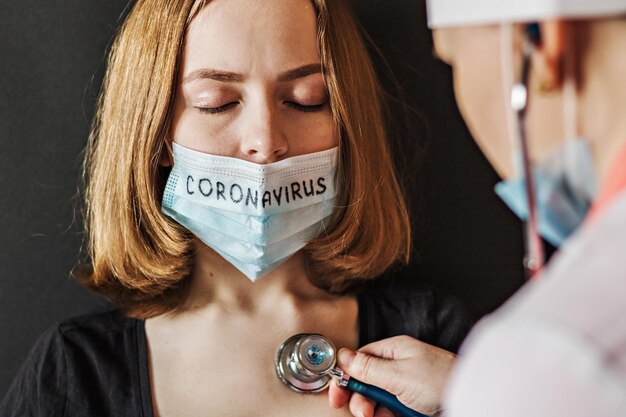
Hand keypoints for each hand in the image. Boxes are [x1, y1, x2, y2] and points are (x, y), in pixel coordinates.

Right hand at [328, 336, 455, 416]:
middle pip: (367, 383)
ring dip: (375, 411)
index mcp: (394, 351)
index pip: (360, 360)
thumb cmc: (440, 381)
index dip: (347, 377)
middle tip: (364, 412)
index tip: (338, 395)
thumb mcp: (398, 374)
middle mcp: (399, 366)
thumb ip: (368, 367)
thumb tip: (343, 356)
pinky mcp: (414, 404)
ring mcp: (407, 386)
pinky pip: (392, 411)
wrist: (471, 399)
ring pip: (378, 400)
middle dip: (361, 399)